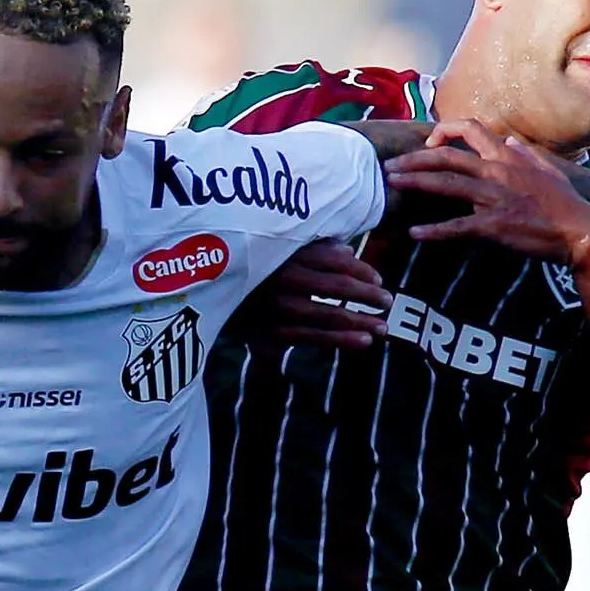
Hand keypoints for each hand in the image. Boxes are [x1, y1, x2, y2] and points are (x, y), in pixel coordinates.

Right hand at [243, 242, 391, 347]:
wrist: (202, 293)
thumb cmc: (245, 267)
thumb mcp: (275, 248)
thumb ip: (312, 247)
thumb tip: (347, 252)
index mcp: (288, 254)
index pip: (336, 261)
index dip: (362, 271)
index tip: (378, 278)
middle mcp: (286, 280)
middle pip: (339, 288)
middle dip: (368, 296)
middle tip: (387, 301)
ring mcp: (280, 309)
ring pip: (330, 316)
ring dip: (361, 321)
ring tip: (382, 327)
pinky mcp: (273, 333)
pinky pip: (314, 339)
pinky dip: (342, 341)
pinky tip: (363, 343)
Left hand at [383, 119, 589, 264]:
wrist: (581, 231)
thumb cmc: (565, 203)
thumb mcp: (548, 170)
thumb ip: (526, 153)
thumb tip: (512, 140)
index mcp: (508, 156)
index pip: (471, 129)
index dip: (445, 131)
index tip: (429, 142)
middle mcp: (498, 171)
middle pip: (447, 156)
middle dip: (415, 159)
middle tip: (392, 166)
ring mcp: (495, 197)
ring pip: (446, 183)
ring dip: (415, 183)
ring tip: (392, 185)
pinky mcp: (495, 225)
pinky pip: (457, 226)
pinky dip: (434, 230)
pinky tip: (414, 234)